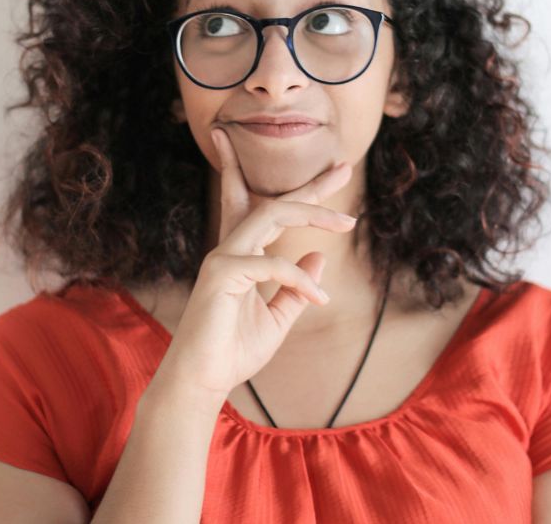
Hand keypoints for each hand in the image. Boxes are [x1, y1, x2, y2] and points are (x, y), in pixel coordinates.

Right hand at [150, 126, 356, 403]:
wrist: (203, 380)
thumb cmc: (234, 351)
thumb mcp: (277, 319)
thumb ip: (296, 287)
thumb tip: (318, 255)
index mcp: (243, 256)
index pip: (271, 214)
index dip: (303, 196)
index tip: (337, 176)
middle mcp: (231, 249)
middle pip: (273, 204)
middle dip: (310, 187)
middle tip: (345, 170)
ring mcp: (223, 258)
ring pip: (270, 215)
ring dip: (312, 214)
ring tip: (347, 223)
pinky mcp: (221, 274)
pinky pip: (272, 264)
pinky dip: (300, 279)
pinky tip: (319, 299)